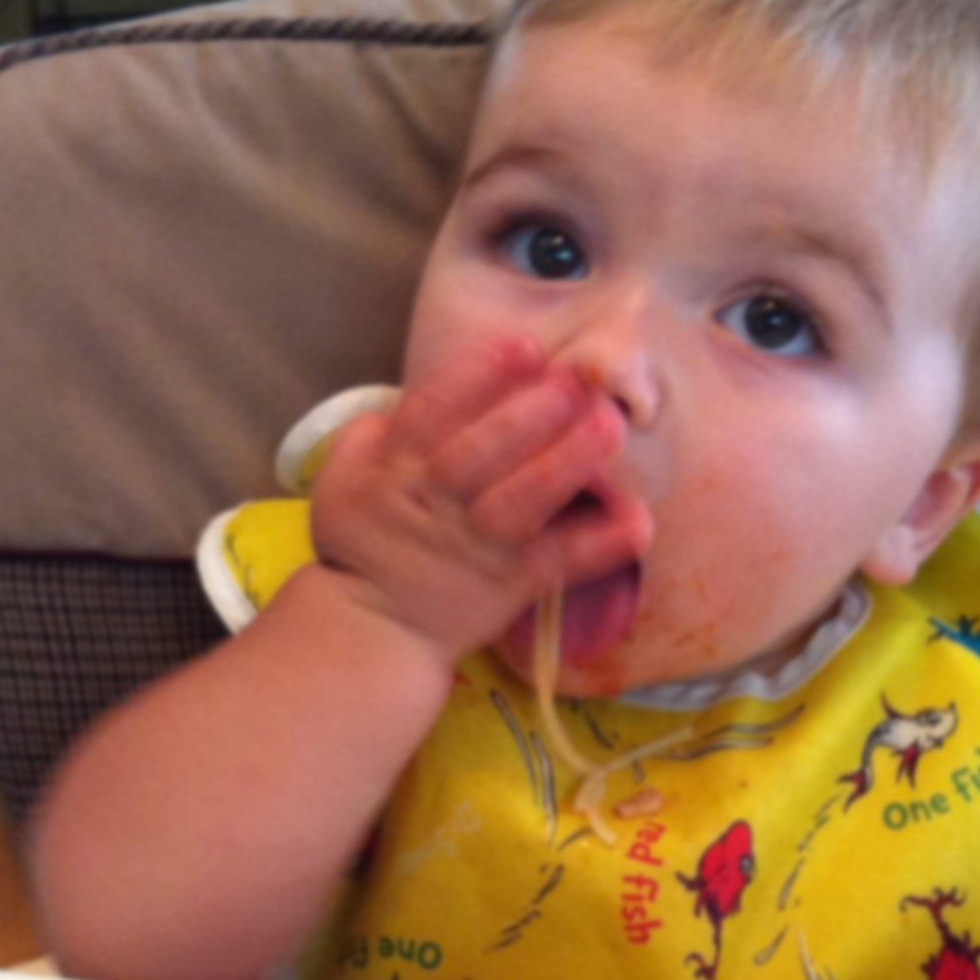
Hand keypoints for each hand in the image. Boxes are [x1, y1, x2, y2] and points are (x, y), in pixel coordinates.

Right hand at [308, 337, 653, 666]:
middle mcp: (438, 502)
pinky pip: (559, 562)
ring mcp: (479, 546)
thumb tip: (405, 399)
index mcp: (395, 468)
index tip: (526, 348)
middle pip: (481, 452)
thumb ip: (372, 435)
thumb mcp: (342, 481)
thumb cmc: (364, 544)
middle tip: (577, 382)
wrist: (375, 631)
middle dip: (530, 414)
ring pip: (521, 501)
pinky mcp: (513, 584)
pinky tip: (637, 522)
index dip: (480, 377)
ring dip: (567, 463)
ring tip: (609, 427)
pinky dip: (599, 545)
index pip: (434, 413)